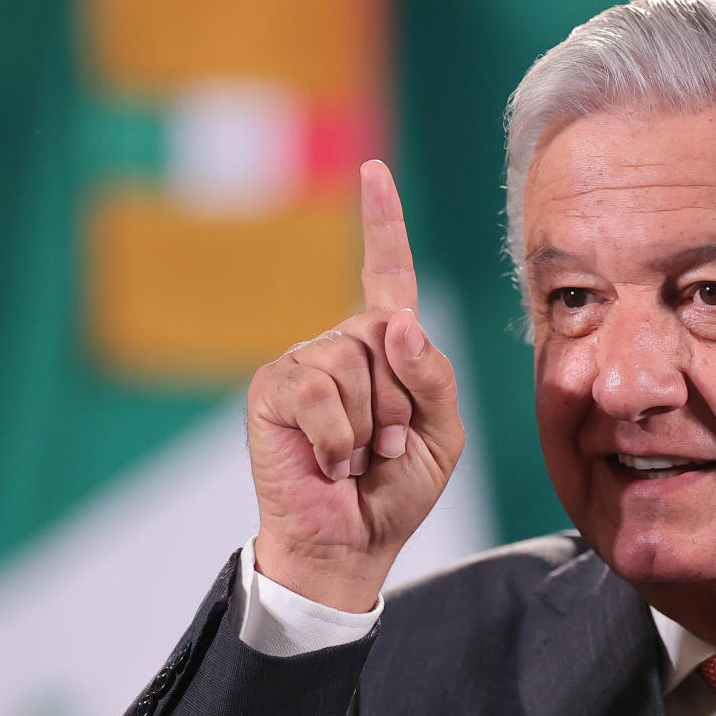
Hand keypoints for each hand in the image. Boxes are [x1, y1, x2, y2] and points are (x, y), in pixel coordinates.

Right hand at [245, 161, 463, 610]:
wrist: (353, 543)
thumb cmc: (396, 488)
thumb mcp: (442, 431)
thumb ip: (432, 374)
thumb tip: (395, 322)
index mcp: (384, 349)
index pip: (386, 274)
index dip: (382, 223)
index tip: (373, 172)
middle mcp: (340, 346)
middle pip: (387, 330)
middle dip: (403, 399)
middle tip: (387, 445)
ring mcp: (303, 364)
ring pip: (356, 362)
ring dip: (372, 425)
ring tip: (358, 456)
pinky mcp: (273, 390)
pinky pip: (321, 392)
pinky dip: (340, 437)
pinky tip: (330, 462)